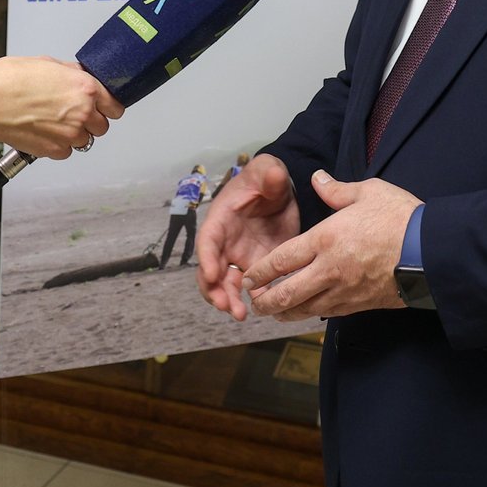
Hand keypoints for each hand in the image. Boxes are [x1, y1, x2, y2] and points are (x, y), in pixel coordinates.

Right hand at [0, 56, 121, 161]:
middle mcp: (82, 112)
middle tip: (71, 114)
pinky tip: (43, 131)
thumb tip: (79, 76)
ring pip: (84, 140)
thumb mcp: (47, 63)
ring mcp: (69, 134)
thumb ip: (71, 73)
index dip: (108, 107)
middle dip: (90, 121)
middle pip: (102, 126)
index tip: (103, 108)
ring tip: (52, 122)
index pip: (115, 106)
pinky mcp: (54, 150)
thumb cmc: (8, 80)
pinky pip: (66, 151)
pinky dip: (58, 145)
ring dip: (73, 134)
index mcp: (85, 88)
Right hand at [196, 155, 299, 320]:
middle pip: (212, 270)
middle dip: (215, 290)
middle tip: (225, 306)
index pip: (208, 240)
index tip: (210, 275)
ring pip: (228, 284)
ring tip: (241, 314)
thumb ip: (269, 174)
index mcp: (221, 220)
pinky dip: (256, 299)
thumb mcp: (267, 171)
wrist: (280, 193)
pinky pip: (253, 287)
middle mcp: (225, 243)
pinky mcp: (258, 266)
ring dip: (230, 300)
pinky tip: (267, 308)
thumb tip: (273, 174)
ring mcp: (240, 257)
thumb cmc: (266, 180)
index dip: (206, 258)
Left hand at [242, 170, 418, 321]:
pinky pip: (327, 314)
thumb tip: (317, 178)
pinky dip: (310, 315)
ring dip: (284, 313)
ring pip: (305, 309)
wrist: (433, 252)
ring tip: (273, 312)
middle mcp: (329, 269)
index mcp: (325, 239)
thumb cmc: (401, 218)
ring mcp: (344, 291)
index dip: (260, 272)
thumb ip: (336, 189)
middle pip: (286, 292)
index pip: (281, 260)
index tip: (248, 277)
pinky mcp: (360, 304)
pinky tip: (305, 312)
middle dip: (265, 300)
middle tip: (254, 302)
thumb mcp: (368, 192)